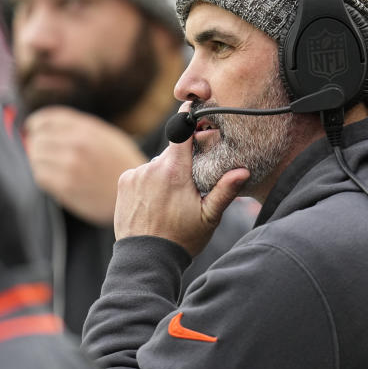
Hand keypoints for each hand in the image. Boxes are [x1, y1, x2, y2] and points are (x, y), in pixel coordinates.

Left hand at [24, 106, 147, 225]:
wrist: (137, 190)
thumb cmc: (119, 162)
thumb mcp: (105, 134)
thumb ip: (78, 127)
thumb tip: (44, 125)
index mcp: (86, 128)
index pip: (45, 119)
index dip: (35, 123)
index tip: (32, 128)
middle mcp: (77, 144)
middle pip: (38, 139)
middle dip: (36, 144)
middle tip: (40, 151)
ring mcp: (71, 165)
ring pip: (36, 157)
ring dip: (38, 161)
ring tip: (49, 165)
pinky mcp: (67, 186)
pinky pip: (41, 176)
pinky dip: (43, 175)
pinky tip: (54, 177)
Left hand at [114, 105, 248, 255]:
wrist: (146, 259)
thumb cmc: (181, 239)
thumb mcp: (209, 217)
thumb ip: (225, 191)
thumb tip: (243, 170)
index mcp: (174, 171)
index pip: (180, 131)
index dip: (189, 118)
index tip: (195, 109)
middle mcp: (152, 167)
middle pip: (172, 151)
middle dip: (182, 162)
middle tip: (190, 184)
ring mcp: (135, 174)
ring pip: (157, 164)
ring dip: (165, 174)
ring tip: (171, 200)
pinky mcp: (124, 183)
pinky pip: (141, 174)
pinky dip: (149, 182)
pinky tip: (155, 202)